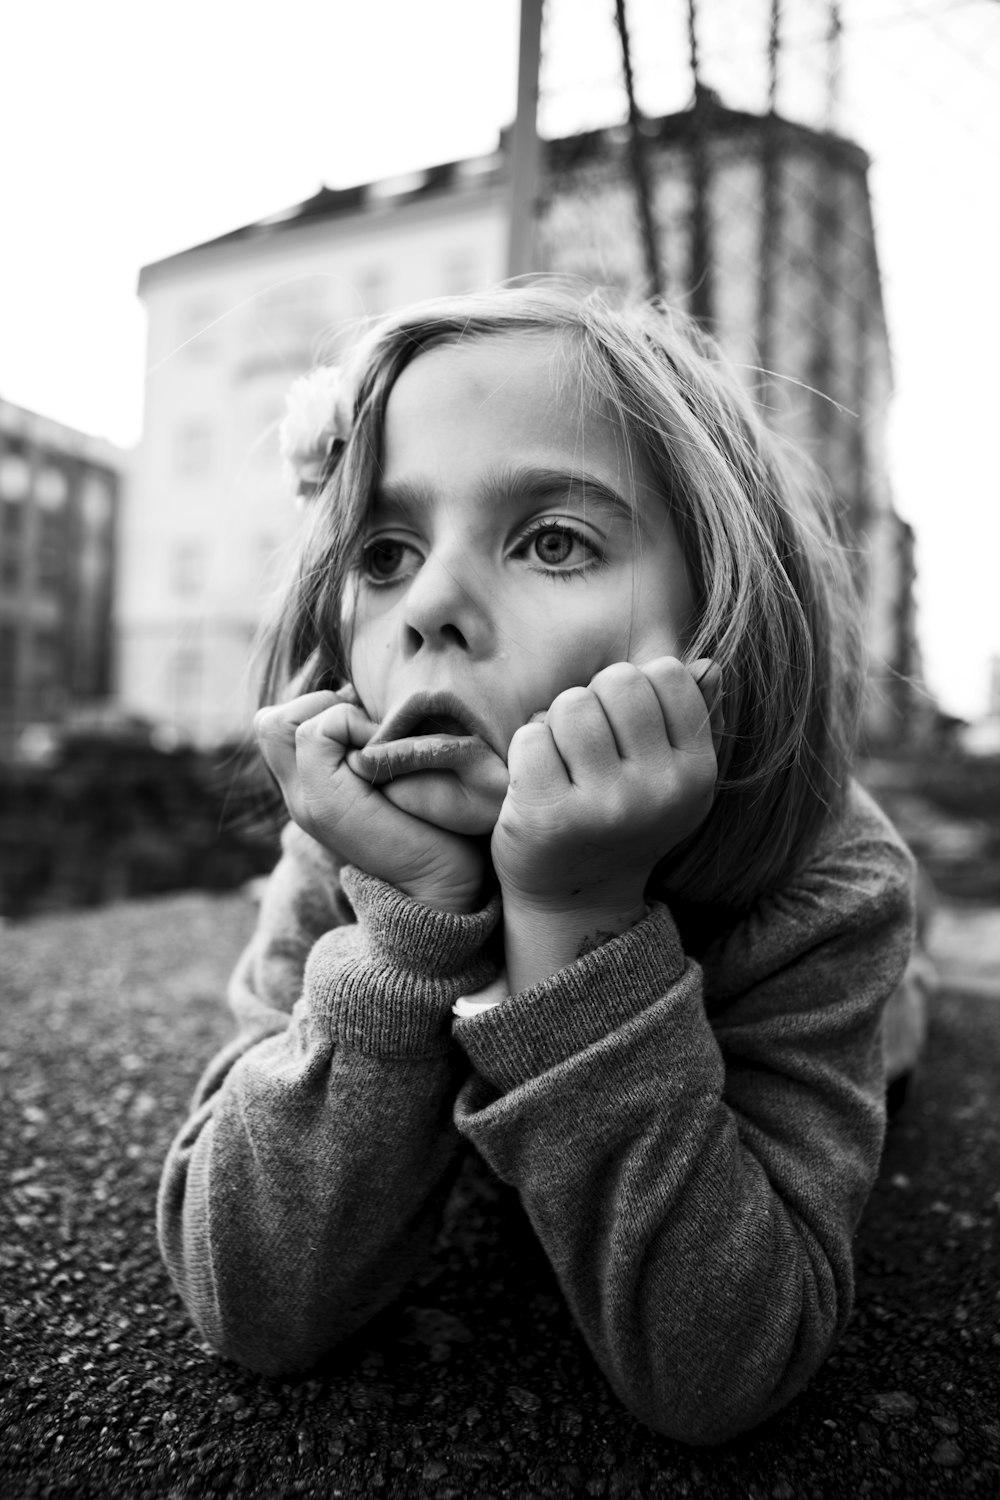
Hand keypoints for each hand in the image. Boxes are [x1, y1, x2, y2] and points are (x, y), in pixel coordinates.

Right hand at [255, 689, 484, 911]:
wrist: (444, 883)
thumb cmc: (436, 823)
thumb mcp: (392, 769)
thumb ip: (368, 740)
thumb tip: (361, 690)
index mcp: (312, 787)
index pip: (278, 723)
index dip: (319, 703)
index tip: (368, 721)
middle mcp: (299, 795)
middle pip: (269, 722)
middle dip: (320, 704)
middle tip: (368, 728)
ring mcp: (305, 802)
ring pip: (280, 722)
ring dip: (336, 713)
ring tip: (377, 741)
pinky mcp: (325, 805)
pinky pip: (315, 732)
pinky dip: (351, 725)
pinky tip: (383, 753)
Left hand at [491, 657, 718, 923]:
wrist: (578, 898)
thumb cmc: (622, 819)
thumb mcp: (671, 777)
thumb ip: (692, 718)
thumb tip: (707, 664)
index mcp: (697, 772)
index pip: (667, 673)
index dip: (637, 687)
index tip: (626, 726)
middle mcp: (659, 791)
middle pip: (617, 680)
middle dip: (594, 698)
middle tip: (588, 742)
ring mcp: (605, 806)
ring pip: (571, 704)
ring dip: (557, 723)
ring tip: (564, 761)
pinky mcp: (550, 816)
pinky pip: (530, 737)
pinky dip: (526, 750)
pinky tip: (537, 781)